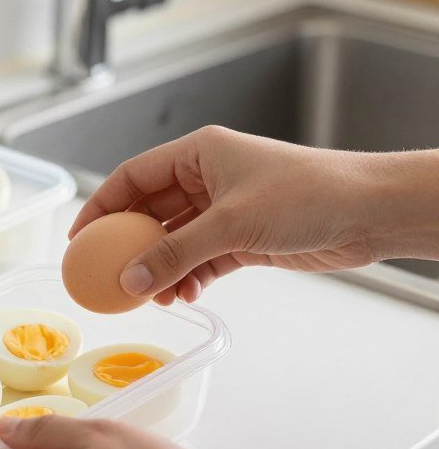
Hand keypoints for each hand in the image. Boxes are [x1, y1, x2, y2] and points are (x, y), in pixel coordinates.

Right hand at [68, 125, 393, 304]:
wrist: (368, 213)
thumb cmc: (308, 193)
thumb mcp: (231, 223)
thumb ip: (176, 253)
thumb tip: (131, 280)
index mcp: (198, 154)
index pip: (133, 177)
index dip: (101, 207)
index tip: (80, 239)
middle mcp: (207, 178)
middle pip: (150, 211)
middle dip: (129, 245)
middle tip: (106, 275)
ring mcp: (224, 209)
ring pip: (175, 240)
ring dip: (160, 268)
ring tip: (149, 295)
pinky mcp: (243, 238)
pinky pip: (200, 259)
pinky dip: (188, 277)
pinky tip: (181, 295)